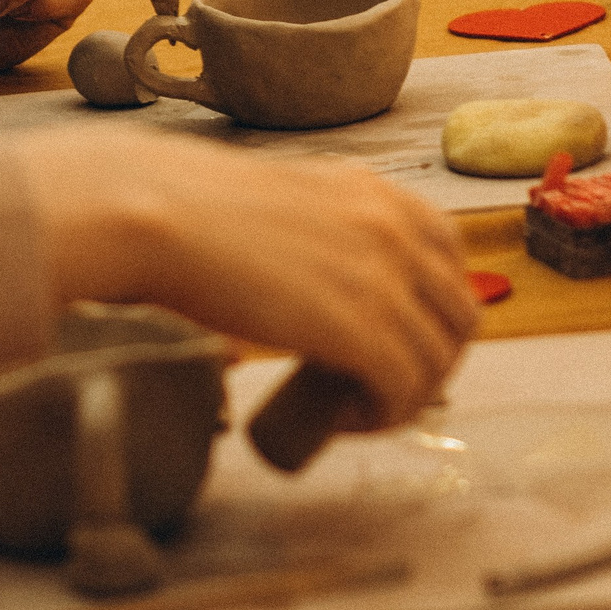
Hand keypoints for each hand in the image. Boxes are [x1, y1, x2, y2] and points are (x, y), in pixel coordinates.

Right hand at [23, 131, 479, 432]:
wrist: (152, 214)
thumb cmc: (187, 208)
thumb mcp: (282, 199)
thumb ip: (318, 226)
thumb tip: (316, 274)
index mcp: (375, 192)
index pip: (449, 257)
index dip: (431, 308)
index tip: (394, 337)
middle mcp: (392, 229)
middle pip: (458, 315)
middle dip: (429, 359)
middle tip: (375, 382)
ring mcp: (381, 279)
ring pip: (438, 361)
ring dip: (406, 395)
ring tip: (351, 406)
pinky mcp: (358, 329)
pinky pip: (403, 389)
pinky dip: (383, 414)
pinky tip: (341, 417)